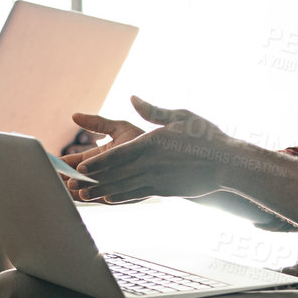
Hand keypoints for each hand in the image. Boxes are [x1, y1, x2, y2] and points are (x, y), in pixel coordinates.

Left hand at [66, 96, 237, 203]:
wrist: (228, 163)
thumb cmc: (206, 137)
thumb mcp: (180, 116)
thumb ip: (153, 110)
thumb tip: (133, 98)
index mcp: (151, 143)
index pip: (118, 155)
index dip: (97, 162)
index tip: (80, 166)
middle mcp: (151, 164)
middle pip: (115, 174)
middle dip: (91, 180)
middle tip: (70, 184)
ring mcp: (158, 179)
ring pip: (123, 187)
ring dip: (101, 191)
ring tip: (83, 195)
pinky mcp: (165, 190)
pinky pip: (138, 194)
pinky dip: (121, 197)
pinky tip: (109, 199)